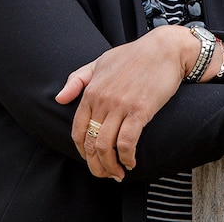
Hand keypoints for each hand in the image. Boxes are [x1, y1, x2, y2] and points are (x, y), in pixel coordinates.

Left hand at [55, 25, 193, 179]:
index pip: (78, 129)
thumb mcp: (100, 62)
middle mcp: (102, 100)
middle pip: (91, 143)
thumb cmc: (134, 55)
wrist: (164, 49)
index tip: (91, 159)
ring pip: (106, 146)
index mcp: (91, 91)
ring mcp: (120, 106)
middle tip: (104, 174)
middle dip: (95, 165)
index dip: (82, 150)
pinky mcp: (140, 110)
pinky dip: (127, 157)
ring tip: (117, 173)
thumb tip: (59, 98)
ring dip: (110, 166)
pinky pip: (127, 142)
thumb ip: (78, 80)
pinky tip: (131, 162)